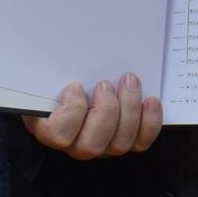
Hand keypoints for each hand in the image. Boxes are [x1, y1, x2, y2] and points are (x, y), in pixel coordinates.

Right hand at [26, 72, 161, 158]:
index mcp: (49, 127)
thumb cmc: (57, 80)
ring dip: (128, 110)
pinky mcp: (124, 141)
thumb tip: (48, 51)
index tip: (76, 86)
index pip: (58, 134)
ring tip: (129, 83)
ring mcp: (102, 146)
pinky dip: (149, 123)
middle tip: (105, 84)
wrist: (73, 84)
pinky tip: (150, 101)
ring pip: (118, 144)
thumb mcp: (47, 74)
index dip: (71, 111)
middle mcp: (75, 144)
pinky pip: (140, 143)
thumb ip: (48, 71)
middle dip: (105, 111)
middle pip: (91, 145)